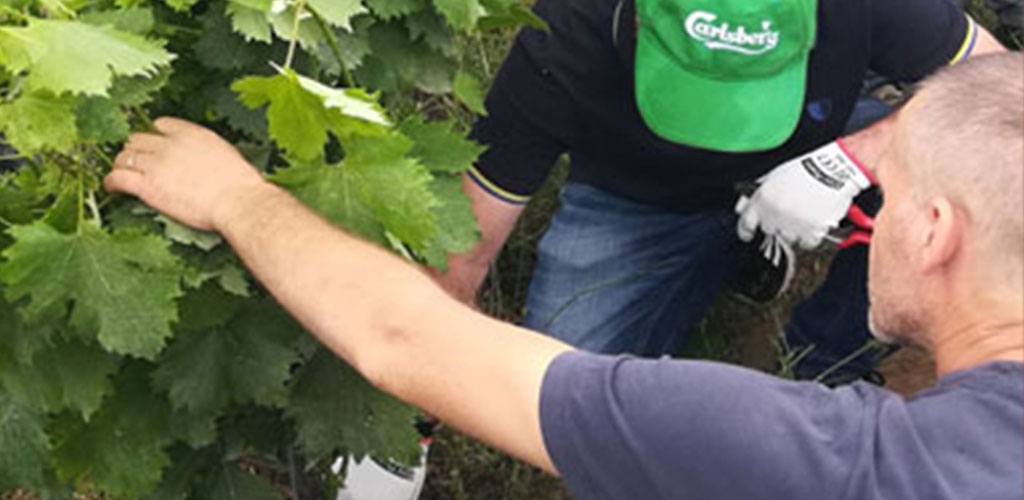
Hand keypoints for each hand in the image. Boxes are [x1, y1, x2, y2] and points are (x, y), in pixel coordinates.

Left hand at [104, 117, 268, 231]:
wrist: (238, 201)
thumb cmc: (241, 186)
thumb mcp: (226, 155)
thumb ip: (207, 152)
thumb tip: (203, 161)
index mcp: (192, 133)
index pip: (161, 124)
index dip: (154, 135)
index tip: (153, 143)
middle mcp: (170, 144)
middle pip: (138, 139)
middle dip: (134, 149)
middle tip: (133, 161)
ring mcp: (156, 164)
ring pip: (124, 157)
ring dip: (121, 165)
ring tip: (120, 173)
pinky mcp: (147, 185)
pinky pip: (118, 178)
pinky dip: (111, 182)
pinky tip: (111, 187)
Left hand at [736, 140, 874, 248]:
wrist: (834, 170)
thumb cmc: (804, 170)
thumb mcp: (773, 176)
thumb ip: (755, 194)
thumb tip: (741, 208)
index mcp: (762, 200)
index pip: (745, 224)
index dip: (745, 231)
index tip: (748, 235)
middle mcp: (774, 214)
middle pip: (769, 230)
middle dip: (776, 223)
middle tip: (788, 212)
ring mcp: (793, 225)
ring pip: (787, 238)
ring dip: (794, 230)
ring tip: (804, 213)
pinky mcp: (811, 232)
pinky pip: (807, 243)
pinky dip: (811, 236)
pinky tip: (814, 222)